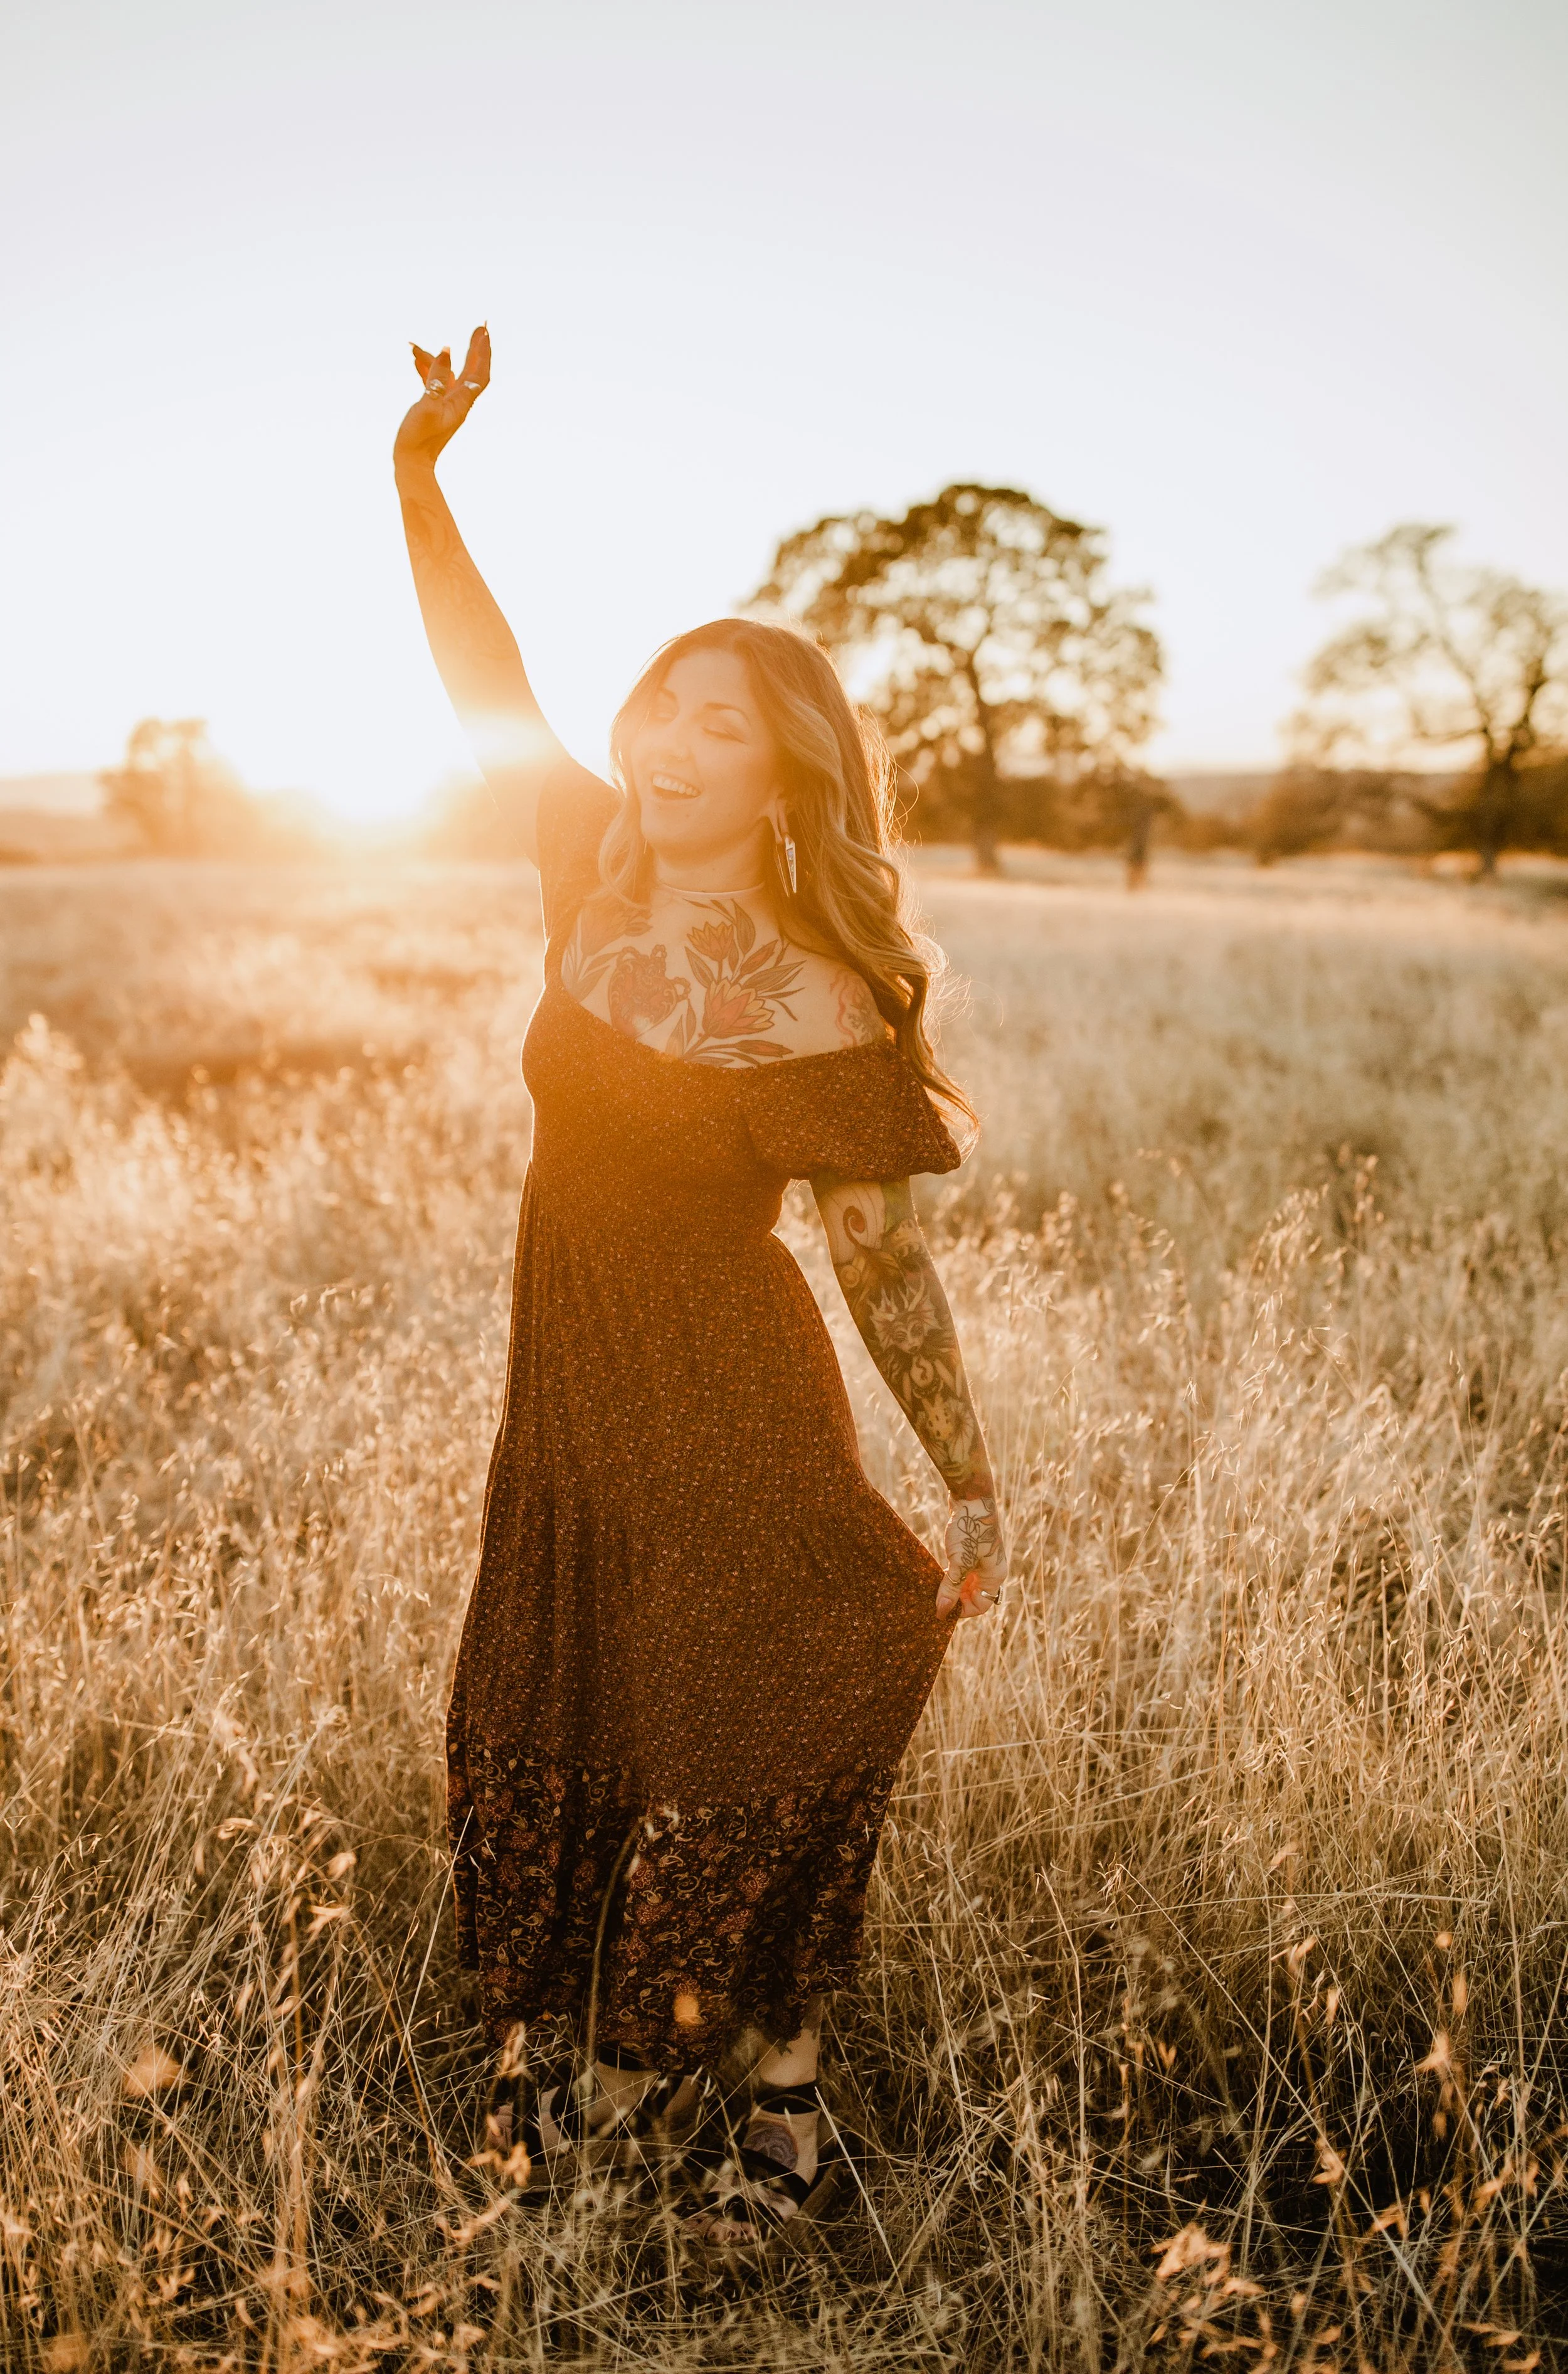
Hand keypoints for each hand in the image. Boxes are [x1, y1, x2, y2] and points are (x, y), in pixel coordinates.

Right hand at [393, 324, 489, 474]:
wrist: (412, 462)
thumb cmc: (419, 438)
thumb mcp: (428, 405)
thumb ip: (437, 378)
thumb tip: (446, 352)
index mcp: (462, 402)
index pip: (479, 372)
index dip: (483, 351)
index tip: (485, 332)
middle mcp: (458, 401)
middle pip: (471, 369)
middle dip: (474, 348)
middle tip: (479, 327)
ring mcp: (446, 404)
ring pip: (446, 374)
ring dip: (436, 357)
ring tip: (415, 346)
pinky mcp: (434, 407)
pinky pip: (434, 382)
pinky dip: (426, 369)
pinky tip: (414, 358)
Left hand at [936, 1493, 1007, 1619]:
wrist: (971, 1497)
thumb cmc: (969, 1530)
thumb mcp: (959, 1562)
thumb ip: (951, 1587)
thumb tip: (942, 1611)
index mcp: (995, 1576)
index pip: (981, 1605)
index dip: (962, 1610)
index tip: (942, 1609)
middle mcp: (991, 1570)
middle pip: (973, 1595)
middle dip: (955, 1599)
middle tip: (934, 1601)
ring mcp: (981, 1559)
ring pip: (966, 1582)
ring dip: (951, 1587)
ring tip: (933, 1589)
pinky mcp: (971, 1549)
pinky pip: (961, 1570)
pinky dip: (950, 1575)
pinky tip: (936, 1574)